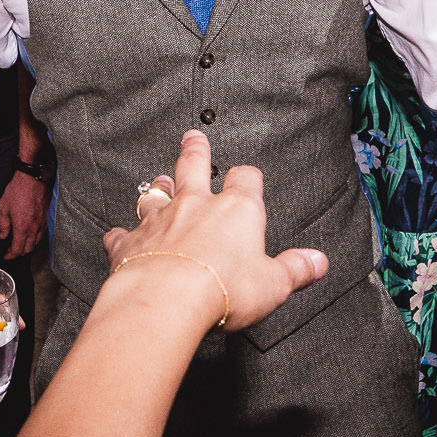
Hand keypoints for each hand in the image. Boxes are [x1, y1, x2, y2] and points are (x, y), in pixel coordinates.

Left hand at [0, 168, 48, 260]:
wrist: (32, 178)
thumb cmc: (17, 190)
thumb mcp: (3, 207)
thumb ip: (3, 225)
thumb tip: (3, 236)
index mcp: (22, 227)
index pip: (18, 249)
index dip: (11, 255)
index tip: (6, 255)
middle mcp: (34, 228)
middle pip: (28, 249)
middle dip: (19, 253)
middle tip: (11, 251)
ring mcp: (42, 224)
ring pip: (36, 243)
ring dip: (28, 247)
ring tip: (20, 244)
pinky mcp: (46, 219)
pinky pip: (41, 235)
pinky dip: (35, 239)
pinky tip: (29, 235)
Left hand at [103, 131, 327, 332]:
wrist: (167, 299)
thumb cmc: (223, 289)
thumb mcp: (273, 284)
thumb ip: (295, 270)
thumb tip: (318, 262)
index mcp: (236, 211)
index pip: (246, 180)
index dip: (248, 177)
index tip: (249, 176)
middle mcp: (196, 206)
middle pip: (193, 166)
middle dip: (195, 151)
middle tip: (192, 137)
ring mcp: (159, 220)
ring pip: (156, 194)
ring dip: (158, 188)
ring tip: (158, 182)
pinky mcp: (130, 242)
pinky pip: (122, 233)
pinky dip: (121, 235)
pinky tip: (119, 237)